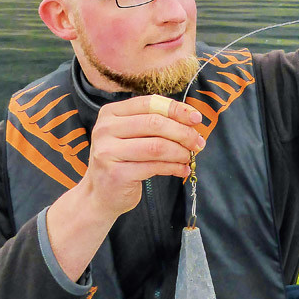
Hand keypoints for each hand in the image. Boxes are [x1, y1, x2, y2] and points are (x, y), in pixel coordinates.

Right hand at [82, 95, 205, 220]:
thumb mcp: (132, 135)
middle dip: (183, 132)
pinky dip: (174, 167)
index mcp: (110, 113)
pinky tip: (182, 169)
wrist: (100, 195)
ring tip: (190, 157)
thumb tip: (192, 119)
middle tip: (198, 142)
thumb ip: (155, 123)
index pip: (149, 103)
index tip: (196, 118)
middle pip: (155, 123)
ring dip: (180, 151)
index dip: (176, 109)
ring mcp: (108, 152)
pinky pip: (155, 167)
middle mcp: (105, 129)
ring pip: (157, 146)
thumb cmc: (123, 160)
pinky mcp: (117, 174)